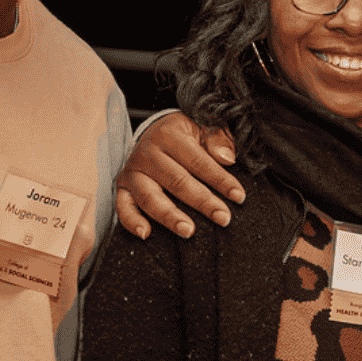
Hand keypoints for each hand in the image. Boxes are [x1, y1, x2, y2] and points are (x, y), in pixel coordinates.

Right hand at [111, 112, 243, 238]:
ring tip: (188, 231)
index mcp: (169, 135)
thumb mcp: (204, 126)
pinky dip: (131, 221)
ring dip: (170, 216)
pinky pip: (123, 206)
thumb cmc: (186, 134)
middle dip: (202, 202)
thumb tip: (228, 158)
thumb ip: (218, 138)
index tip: (239, 196)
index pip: (199, 161)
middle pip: (177, 181)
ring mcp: (133, 171)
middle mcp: (147, 153)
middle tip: (223, 218)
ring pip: (150, 197)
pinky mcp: (123, 186)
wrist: (155, 130)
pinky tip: (145, 234)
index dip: (220, 180)